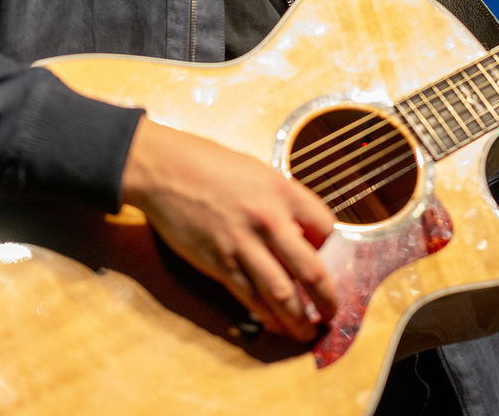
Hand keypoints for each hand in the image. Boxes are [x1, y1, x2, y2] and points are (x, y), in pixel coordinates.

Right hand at [120, 118, 337, 339]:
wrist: (167, 170)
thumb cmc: (213, 166)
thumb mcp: (260, 173)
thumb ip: (284, 202)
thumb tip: (302, 234)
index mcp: (284, 192)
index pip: (326, 228)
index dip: (331, 247)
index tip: (328, 259)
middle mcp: (269, 220)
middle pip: (310, 270)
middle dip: (326, 298)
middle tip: (332, 312)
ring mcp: (243, 244)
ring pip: (281, 293)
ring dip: (298, 319)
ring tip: (307, 332)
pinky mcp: (219, 262)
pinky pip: (249, 296)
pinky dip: (266, 315)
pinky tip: (275, 324)